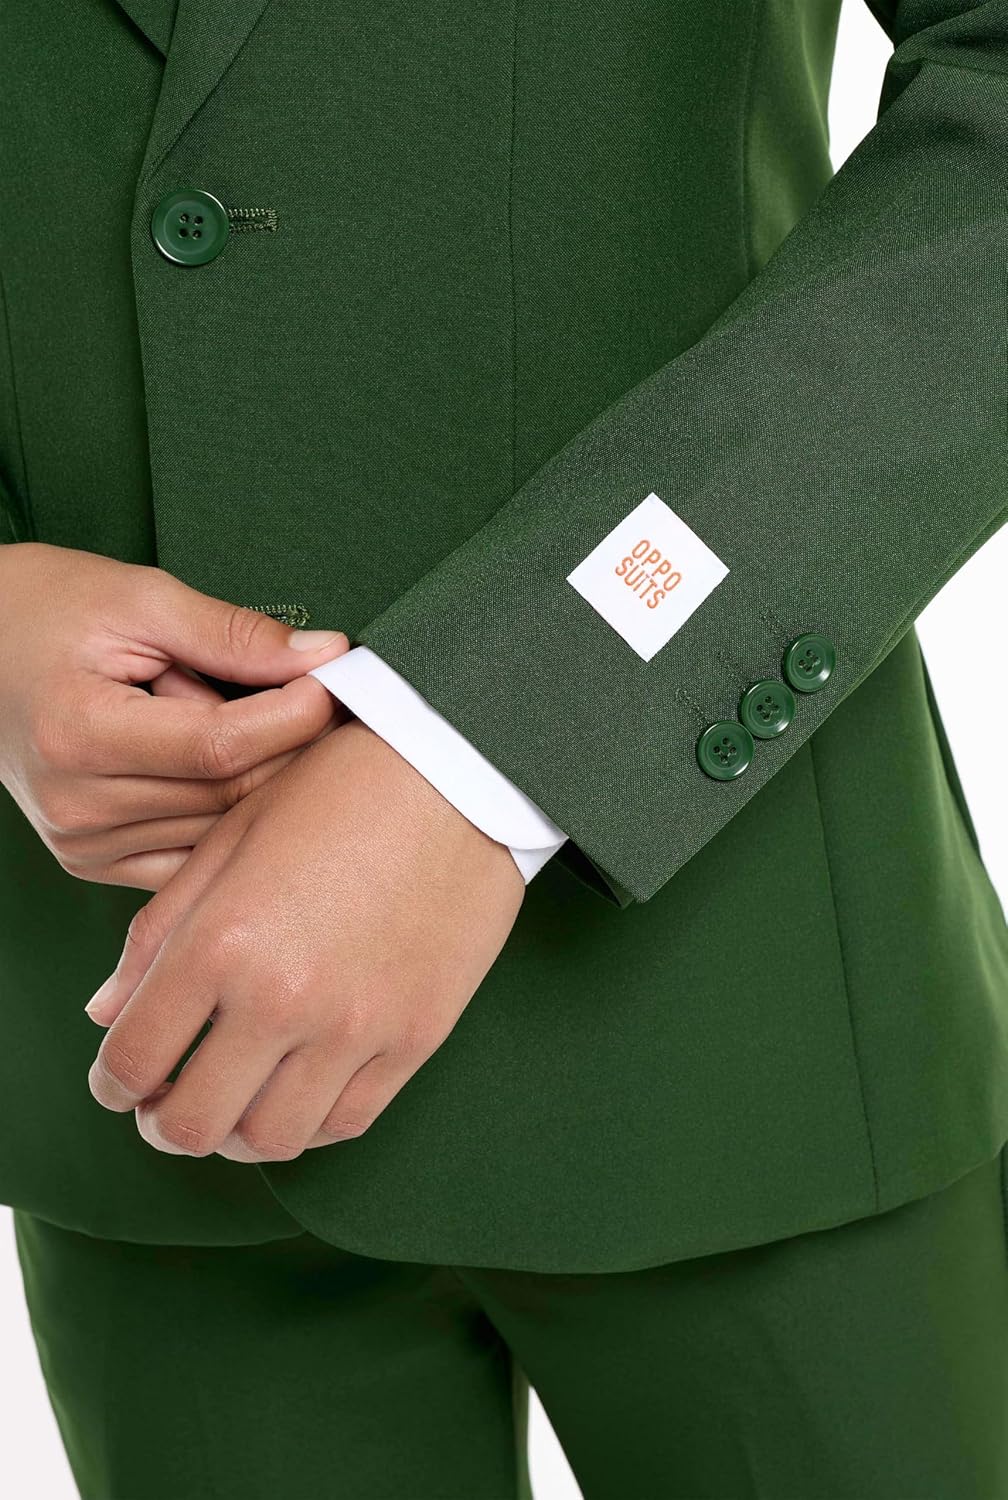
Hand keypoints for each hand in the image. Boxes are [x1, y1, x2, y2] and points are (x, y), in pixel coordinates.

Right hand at [0, 543, 349, 888]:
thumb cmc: (50, 609)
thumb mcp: (139, 598)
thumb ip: (232, 634)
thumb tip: (325, 657)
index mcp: (78, 735)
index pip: (219, 746)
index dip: (294, 715)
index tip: (337, 684)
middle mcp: (77, 805)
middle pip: (228, 790)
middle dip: (288, 745)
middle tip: (318, 698)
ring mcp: (84, 843)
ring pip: (222, 826)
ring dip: (256, 777)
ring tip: (231, 717)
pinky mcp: (94, 862)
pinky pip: (196, 854)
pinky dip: (227, 814)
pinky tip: (230, 768)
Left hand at [84, 721, 524, 1159]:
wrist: (459, 771)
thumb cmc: (336, 789)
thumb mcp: (230, 839)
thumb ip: (158, 933)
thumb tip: (105, 1012)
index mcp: (221, 942)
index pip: (133, 1060)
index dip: (110, 1084)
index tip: (118, 1081)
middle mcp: (284, 999)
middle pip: (193, 1126)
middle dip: (163, 1124)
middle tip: (163, 1105)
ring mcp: (356, 1028)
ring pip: (271, 1139)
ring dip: (234, 1133)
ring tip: (232, 1100)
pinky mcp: (416, 1037)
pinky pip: (347, 1120)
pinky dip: (308, 1122)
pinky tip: (297, 1088)